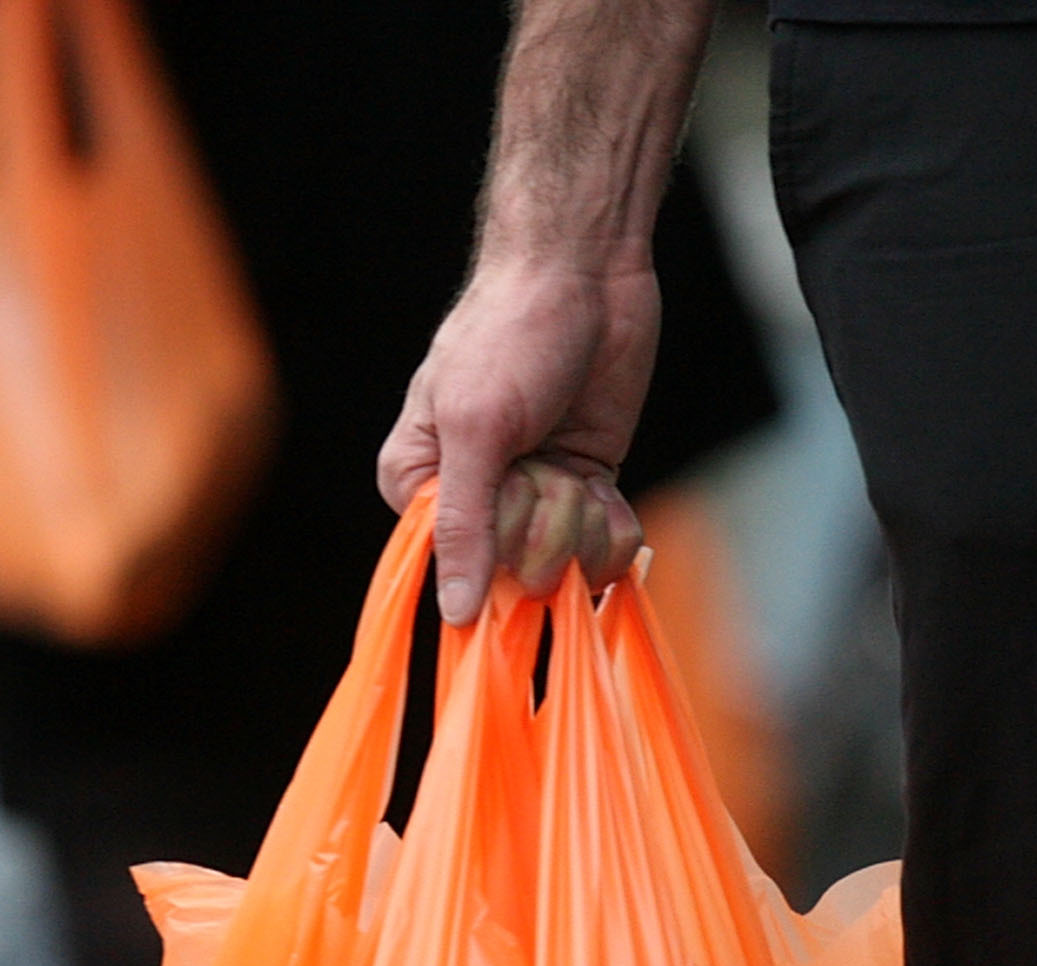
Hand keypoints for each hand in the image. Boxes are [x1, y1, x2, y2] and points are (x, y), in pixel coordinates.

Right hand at [377, 254, 658, 624]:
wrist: (583, 281)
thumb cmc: (510, 337)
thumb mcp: (476, 430)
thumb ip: (464, 526)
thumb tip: (453, 613)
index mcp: (422, 484)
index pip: (457, 569)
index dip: (499, 544)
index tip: (511, 489)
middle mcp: (475, 500)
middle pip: (520, 573)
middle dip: (546, 520)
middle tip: (541, 457)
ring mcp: (534, 497)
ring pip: (569, 564)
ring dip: (583, 516)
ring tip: (570, 460)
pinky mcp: (584, 489)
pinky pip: (606, 548)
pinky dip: (614, 518)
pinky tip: (602, 478)